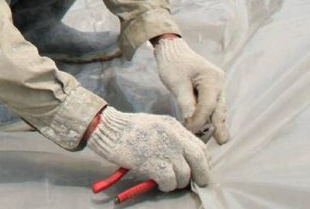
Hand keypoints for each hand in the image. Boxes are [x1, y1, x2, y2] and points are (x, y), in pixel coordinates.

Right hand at [86, 107, 210, 191]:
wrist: (107, 128)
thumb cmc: (127, 127)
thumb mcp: (155, 124)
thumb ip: (171, 136)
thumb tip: (183, 156)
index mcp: (174, 126)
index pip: (199, 146)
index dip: (202, 161)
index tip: (198, 169)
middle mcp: (174, 136)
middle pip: (198, 160)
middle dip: (201, 175)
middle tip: (196, 182)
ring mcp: (165, 150)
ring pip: (184, 174)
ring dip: (178, 182)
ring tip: (168, 182)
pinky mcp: (155, 164)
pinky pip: (170, 182)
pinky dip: (167, 186)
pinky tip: (159, 183)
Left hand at [153, 37, 229, 142]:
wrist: (171, 49)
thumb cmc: (172, 64)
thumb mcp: (176, 83)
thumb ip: (185, 103)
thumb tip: (191, 122)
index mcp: (212, 79)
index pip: (208, 106)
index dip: (200, 121)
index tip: (190, 132)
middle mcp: (219, 82)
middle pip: (219, 107)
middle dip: (218, 125)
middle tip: (221, 142)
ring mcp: (218, 85)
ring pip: (218, 107)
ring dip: (214, 121)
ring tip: (215, 138)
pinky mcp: (212, 88)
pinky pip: (213, 104)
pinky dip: (210, 115)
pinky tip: (207, 126)